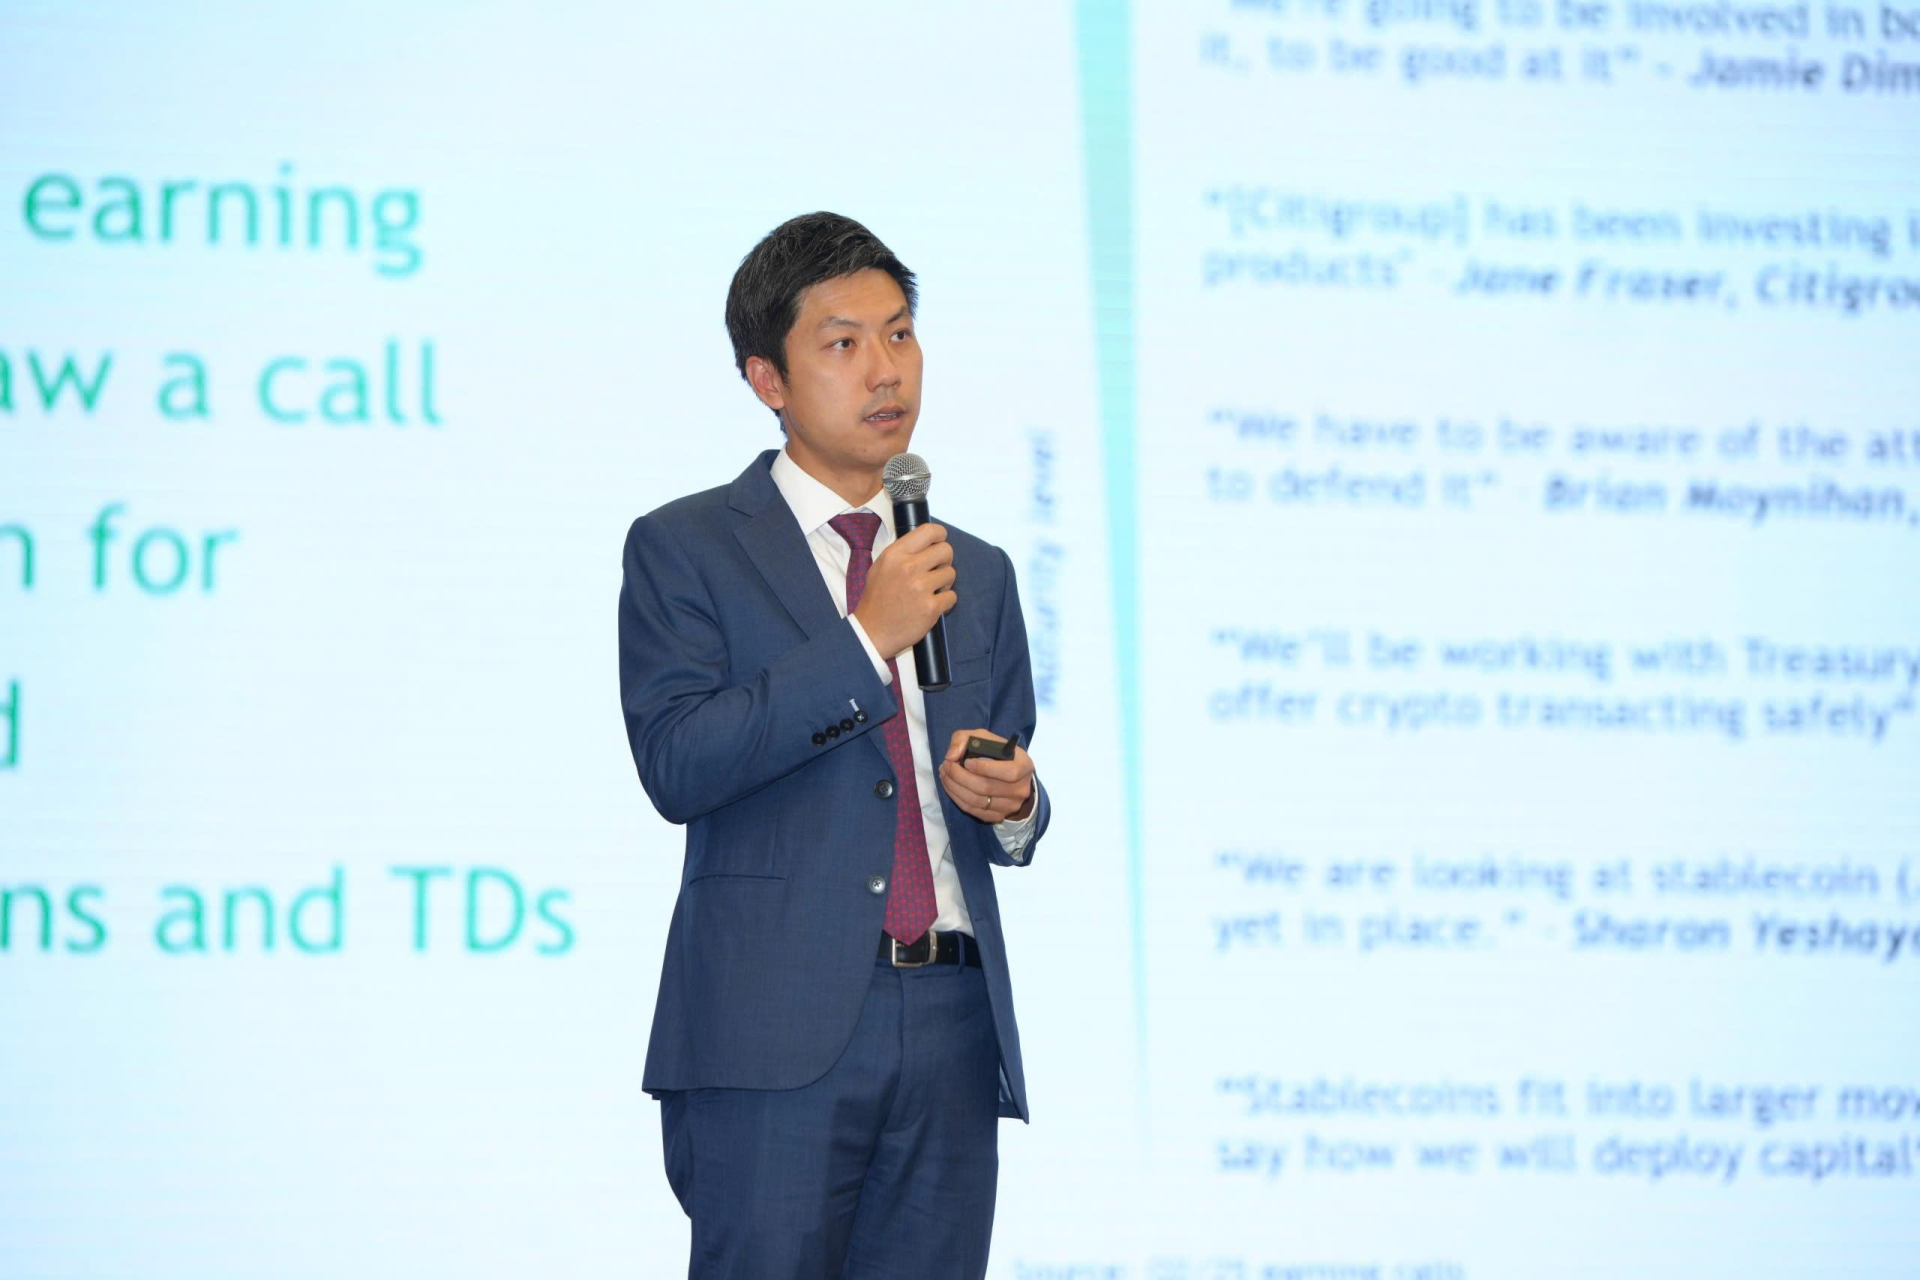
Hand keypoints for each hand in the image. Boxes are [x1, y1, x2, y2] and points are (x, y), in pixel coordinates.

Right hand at [852, 522, 955, 657]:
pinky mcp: (931, 608)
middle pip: (946, 550)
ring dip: (944, 583)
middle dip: (945, 560)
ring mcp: (921, 588)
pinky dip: (945, 602)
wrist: (871, 632)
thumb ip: (903, 553)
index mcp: (895, 554)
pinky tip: (931, 605)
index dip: (940, 536)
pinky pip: (952, 596)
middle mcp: (909, 567)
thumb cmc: (876, 600)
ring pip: (951, 574)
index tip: (939, 544)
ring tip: (930, 591)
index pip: (929, 531)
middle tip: (937, 571)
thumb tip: (928, 544)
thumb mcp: (881, 567)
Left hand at [938, 728, 1034, 824]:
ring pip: (976, 801)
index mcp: (1024, 766)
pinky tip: (950, 786)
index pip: (1008, 772)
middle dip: (960, 776)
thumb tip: (951, 756)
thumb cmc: (997, 753)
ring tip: (944, 774)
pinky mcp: (998, 816)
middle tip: (945, 766)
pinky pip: (973, 810)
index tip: (965, 762)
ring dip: (954, 788)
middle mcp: (1020, 789)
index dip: (984, 768)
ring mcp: (1010, 805)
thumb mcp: (984, 738)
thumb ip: (965, 739)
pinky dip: (957, 798)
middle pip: (986, 787)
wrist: (1011, 777)